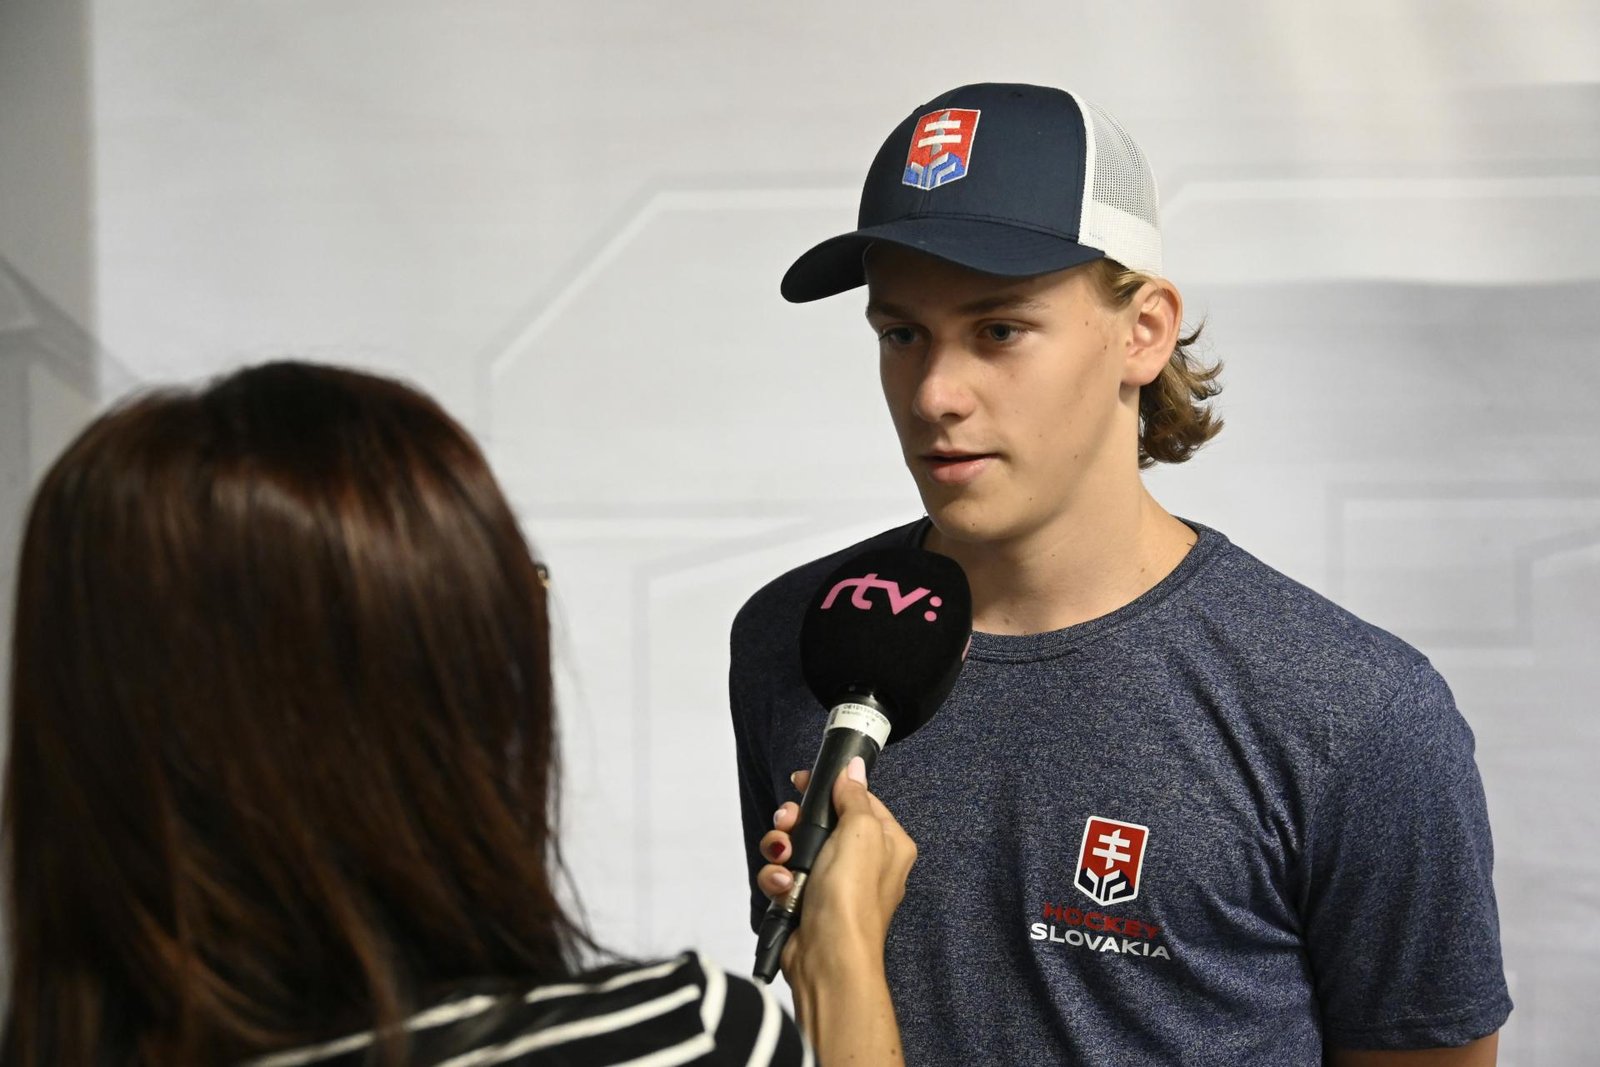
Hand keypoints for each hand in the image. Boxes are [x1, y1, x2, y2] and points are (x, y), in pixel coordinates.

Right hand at [756, 759, 916, 978]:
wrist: (828, 957)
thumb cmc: (852, 895)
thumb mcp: (861, 832)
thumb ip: (854, 796)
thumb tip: (854, 768)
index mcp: (888, 843)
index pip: (857, 800)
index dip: (828, 789)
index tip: (802, 783)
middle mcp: (863, 861)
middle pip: (820, 821)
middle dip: (796, 821)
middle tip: (787, 823)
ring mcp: (832, 882)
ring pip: (795, 846)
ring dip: (781, 849)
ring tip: (783, 860)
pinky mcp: (806, 900)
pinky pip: (784, 874)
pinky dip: (778, 878)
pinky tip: (784, 886)